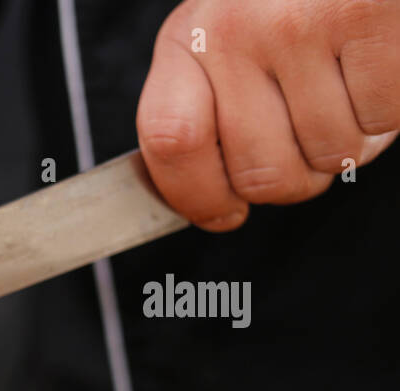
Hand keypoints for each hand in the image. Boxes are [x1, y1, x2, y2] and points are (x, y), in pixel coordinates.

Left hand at [137, 0, 398, 230]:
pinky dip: (388, 108)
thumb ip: (210, 106)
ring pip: (327, 155)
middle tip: (308, 143)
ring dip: (348, 141)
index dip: (197, 197)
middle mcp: (234, 31)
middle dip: (294, 178)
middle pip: (258, 173)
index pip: (170, 144)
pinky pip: (382, 117)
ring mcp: (300, 24)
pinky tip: (376, 66)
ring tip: (345, 88)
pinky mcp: (369, 17)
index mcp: (188, 40)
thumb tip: (218, 200)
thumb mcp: (227, 35)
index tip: (221, 213)